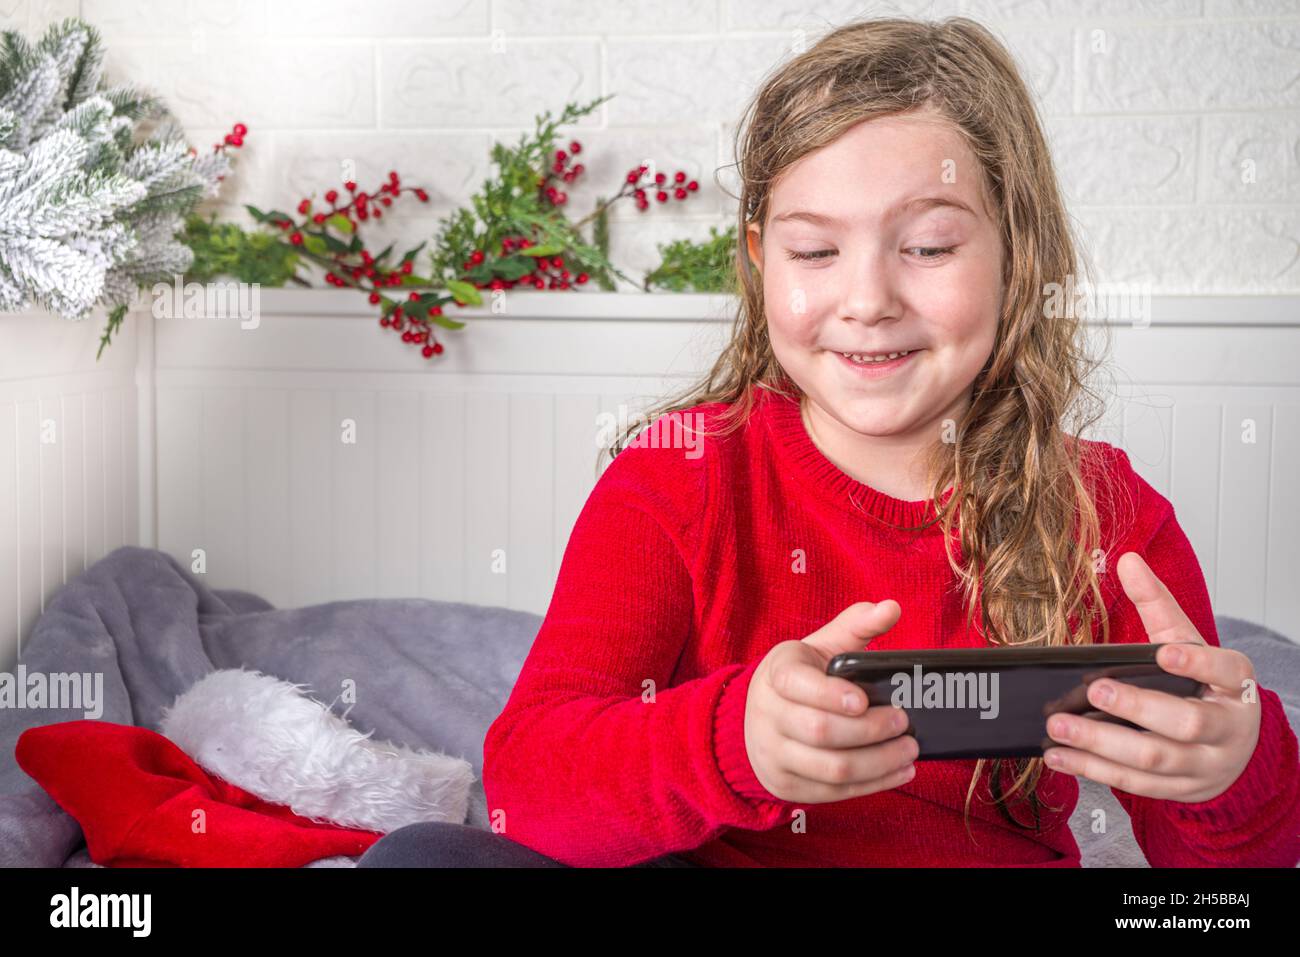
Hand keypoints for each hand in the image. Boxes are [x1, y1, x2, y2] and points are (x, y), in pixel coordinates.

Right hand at [744, 600, 918, 803]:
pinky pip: (834, 793)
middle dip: (869, 731)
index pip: (796, 685)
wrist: (757, 719)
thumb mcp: (820, 646)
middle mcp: (768, 716)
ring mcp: (774, 755)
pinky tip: (899, 771)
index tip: (864, 700)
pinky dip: (873, 785)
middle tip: (903, 723)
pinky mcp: (787, 786)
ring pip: (831, 769)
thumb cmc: (801, 678)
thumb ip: (856, 625)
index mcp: (776, 675)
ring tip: (909, 751)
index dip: (830, 694)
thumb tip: (891, 608)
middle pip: (820, 732)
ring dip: (878, 762)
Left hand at [1042, 551, 1260, 802]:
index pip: (1224, 671)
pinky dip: (1094, 770)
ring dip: (1101, 744)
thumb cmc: (1205, 688)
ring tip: (1059, 726)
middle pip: (1184, 723)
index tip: (1165, 653)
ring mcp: (1203, 765)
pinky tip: (1060, 756)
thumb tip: (1127, 561)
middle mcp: (1225, 728)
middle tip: (1094, 691)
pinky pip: (1135, 784)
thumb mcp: (1188, 642)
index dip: (1197, 664)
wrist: (1233, 747)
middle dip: (1136, 708)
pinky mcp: (1179, 790)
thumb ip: (1157, 604)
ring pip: (1154, 760)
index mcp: (1234, 685)